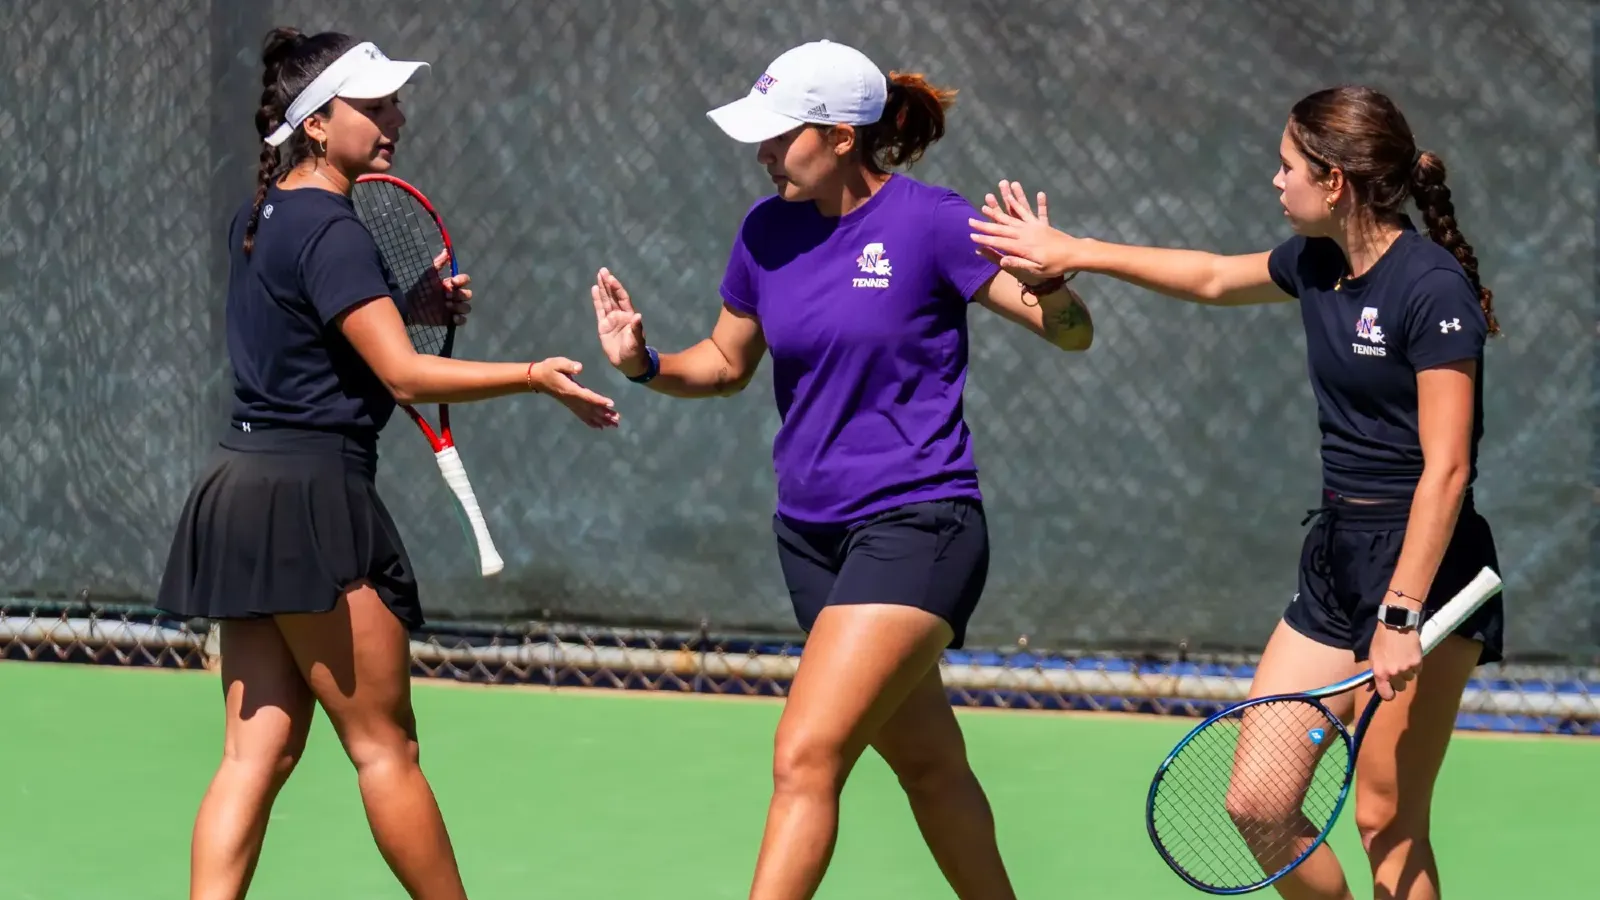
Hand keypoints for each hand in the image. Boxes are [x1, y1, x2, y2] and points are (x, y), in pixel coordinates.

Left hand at [406, 249, 472, 327]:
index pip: (465, 280)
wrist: (410, 305)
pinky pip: (462, 320)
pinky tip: (452, 317)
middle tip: (446, 296)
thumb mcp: (429, 275)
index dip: (462, 280)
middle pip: (468, 294)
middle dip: (460, 295)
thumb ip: (438, 263)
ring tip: (447, 306)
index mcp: (451, 285)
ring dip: (459, 306)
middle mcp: (454, 296)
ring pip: (466, 307)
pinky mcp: (450, 320)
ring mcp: (453, 308)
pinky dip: (460, 319)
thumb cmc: (420, 288)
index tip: (453, 282)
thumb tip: (446, 251)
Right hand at [528, 357, 620, 429]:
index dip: (599, 400)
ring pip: (589, 414)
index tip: (611, 404)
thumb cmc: (549, 369)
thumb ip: (568, 365)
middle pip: (591, 409)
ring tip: (614, 424)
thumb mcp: (557, 363)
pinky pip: (582, 416)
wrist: (538, 379)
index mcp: (571, 390)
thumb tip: (579, 367)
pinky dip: (592, 422)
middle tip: (617, 419)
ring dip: (602, 419)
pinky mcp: (571, 406)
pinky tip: (600, 427)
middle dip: (605, 414)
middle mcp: (573, 400)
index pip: (587, 396)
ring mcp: (572, 404)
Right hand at [590, 267, 648, 377]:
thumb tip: (638, 316)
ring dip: (602, 289)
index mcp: (629, 316)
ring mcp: (611, 319)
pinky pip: (599, 310)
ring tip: (599, 276)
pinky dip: (597, 300)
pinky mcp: (603, 326)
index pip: (622, 298)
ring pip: (606, 301)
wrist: (628, 363)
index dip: (617, 288)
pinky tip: (594, 290)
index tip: (611, 278)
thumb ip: (636, 329)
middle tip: (603, 270)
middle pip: (613, 296)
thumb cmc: (635, 352)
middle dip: (608, 283)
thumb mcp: (636, 341)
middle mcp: (620, 315)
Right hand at [968, 180, 1083, 280]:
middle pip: (1001, 227)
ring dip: (1000, 207)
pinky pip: (1031, 211)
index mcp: (1022, 246)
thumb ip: (1019, 263)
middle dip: (985, 223)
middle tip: (971, 219)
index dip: (985, 238)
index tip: (972, 235)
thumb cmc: (1056, 266)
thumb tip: (1002, 260)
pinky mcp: (1041, 224)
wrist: (1075, 254)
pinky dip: (1023, 202)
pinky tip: (1015, 194)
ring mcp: (1033, 227)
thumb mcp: (1037, 270)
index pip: (999, 241)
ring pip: (1013, 215)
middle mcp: (1025, 233)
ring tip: (989, 199)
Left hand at [1369, 619, 1423, 700]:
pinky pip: (1417, 670)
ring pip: (1410, 678)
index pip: (1386, 695)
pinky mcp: (1417, 662)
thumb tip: (1371, 688)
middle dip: (1399, 681)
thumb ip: (1374, 673)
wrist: (1395, 624)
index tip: (1390, 691)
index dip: (1388, 694)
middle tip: (1397, 669)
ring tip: (1403, 658)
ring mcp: (1406, 668)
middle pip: (1400, 687)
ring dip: (1407, 672)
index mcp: (1379, 672)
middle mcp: (1393, 673)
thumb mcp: (1372, 656)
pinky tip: (1409, 654)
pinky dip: (1415, 665)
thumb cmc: (1381, 640)